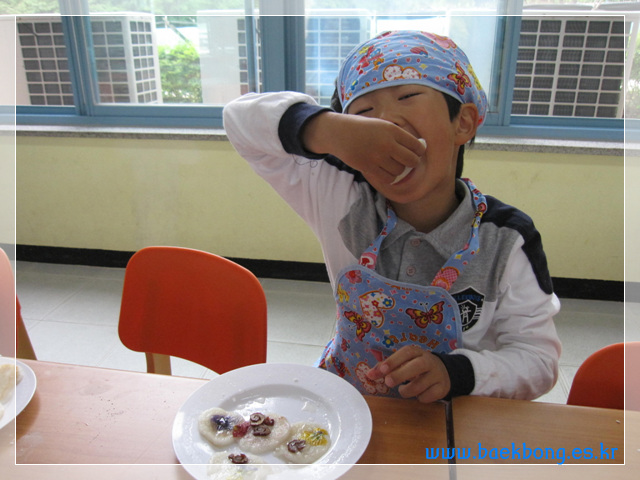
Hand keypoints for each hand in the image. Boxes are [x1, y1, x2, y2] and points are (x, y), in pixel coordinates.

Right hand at [301, 112, 425, 184]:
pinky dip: (390, 177)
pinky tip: (386, 172)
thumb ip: (398, 135)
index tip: (416, 152)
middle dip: (413, 163)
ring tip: (392, 165)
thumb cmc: (363, 128)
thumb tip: (417, 147)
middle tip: (408, 162)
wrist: (339, 133)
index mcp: (392, 130)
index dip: (420, 151)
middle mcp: (387, 144)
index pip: (416, 145)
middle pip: (411, 161)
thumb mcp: (382, 124)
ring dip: (399, 170)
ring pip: (399, 171)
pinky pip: (387, 178)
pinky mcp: (368, 168)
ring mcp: (377, 157)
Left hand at [366, 345, 450, 402]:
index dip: (393, 361)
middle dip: (400, 375)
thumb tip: (369, 375)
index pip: (406, 353)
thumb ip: (386, 367)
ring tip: (403, 389)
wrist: (443, 372)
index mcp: (418, 352)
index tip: (382, 370)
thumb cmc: (416, 366)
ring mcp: (437, 375)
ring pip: (420, 385)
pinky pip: (427, 397)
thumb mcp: (403, 362)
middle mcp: (429, 361)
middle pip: (417, 366)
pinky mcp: (442, 388)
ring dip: (407, 390)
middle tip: (388, 382)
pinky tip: (419, 393)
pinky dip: (419, 398)